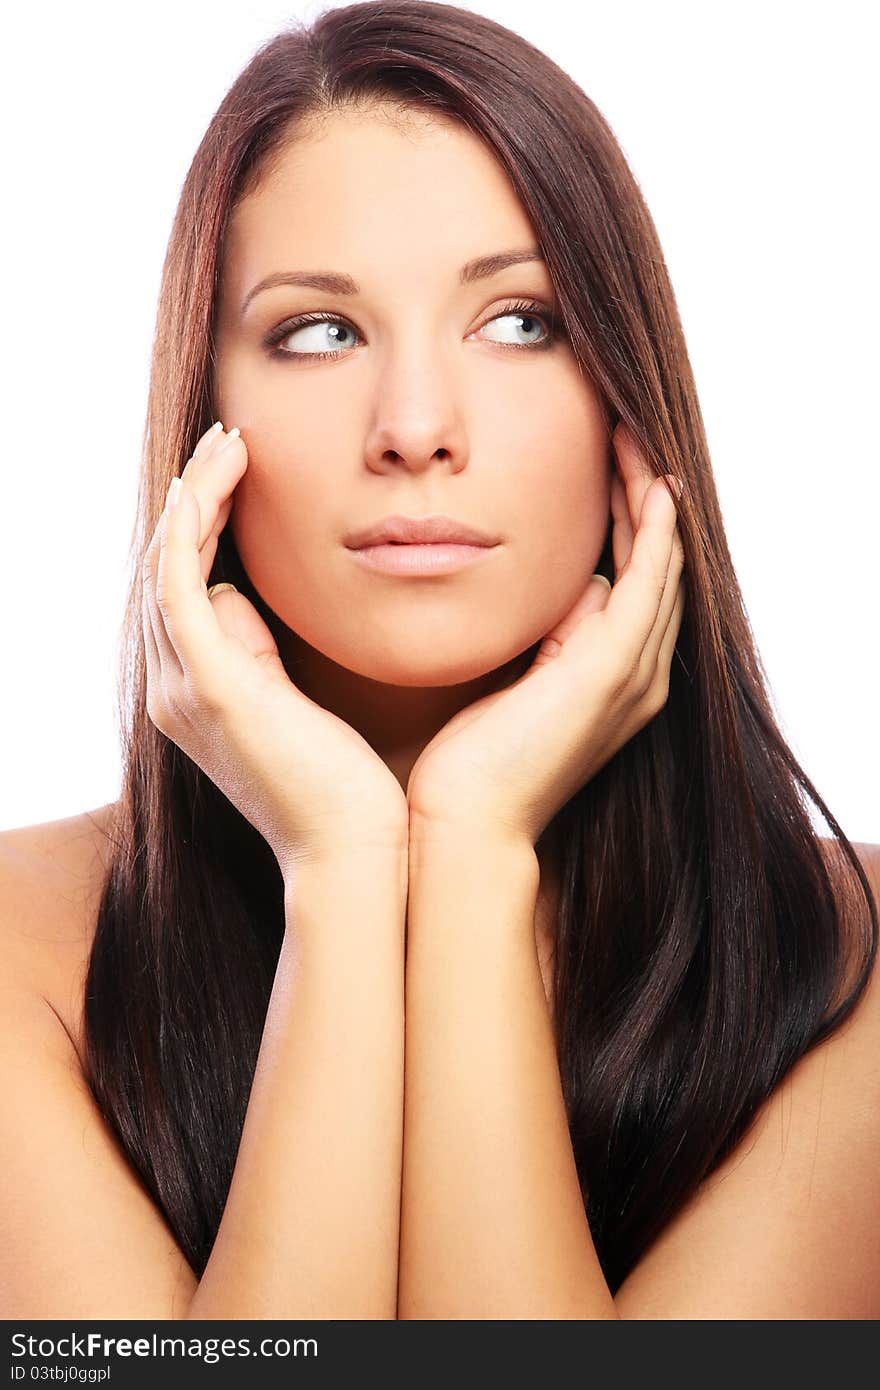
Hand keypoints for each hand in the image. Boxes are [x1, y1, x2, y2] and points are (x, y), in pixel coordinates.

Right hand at [141, 422, 408, 875]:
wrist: (357, 852)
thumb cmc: (349, 788)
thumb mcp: (302, 705)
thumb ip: (270, 656)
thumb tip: (250, 601)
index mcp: (197, 694)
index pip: (184, 592)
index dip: (203, 530)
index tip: (242, 476)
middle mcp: (174, 688)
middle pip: (165, 570)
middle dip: (192, 499)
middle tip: (227, 441)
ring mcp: (184, 686)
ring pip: (166, 564)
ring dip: (192, 495)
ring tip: (226, 442)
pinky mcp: (211, 684)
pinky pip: (181, 579)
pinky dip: (193, 521)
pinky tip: (220, 474)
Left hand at [406, 422, 685, 845]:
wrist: (463, 825)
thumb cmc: (469, 763)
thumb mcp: (512, 682)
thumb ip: (543, 637)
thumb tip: (564, 587)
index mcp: (611, 681)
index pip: (631, 585)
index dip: (627, 524)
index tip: (606, 468)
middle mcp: (637, 679)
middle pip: (658, 569)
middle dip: (644, 500)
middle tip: (628, 435)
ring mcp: (631, 678)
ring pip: (661, 569)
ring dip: (652, 503)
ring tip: (635, 442)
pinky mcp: (611, 674)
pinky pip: (648, 587)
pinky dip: (656, 537)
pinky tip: (653, 490)